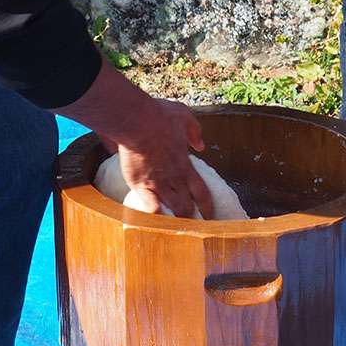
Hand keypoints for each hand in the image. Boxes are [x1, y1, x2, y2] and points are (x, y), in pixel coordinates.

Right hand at [115, 100, 214, 218]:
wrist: (136, 120)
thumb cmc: (159, 116)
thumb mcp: (184, 117)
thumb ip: (194, 131)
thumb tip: (201, 144)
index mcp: (186, 166)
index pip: (202, 193)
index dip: (207, 208)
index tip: (209, 216)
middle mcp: (174, 179)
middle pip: (187, 207)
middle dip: (190, 218)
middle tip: (191, 225)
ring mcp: (157, 183)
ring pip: (171, 210)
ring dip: (174, 220)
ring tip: (175, 229)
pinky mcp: (140, 185)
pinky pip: (150, 208)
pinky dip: (154, 216)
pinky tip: (154, 222)